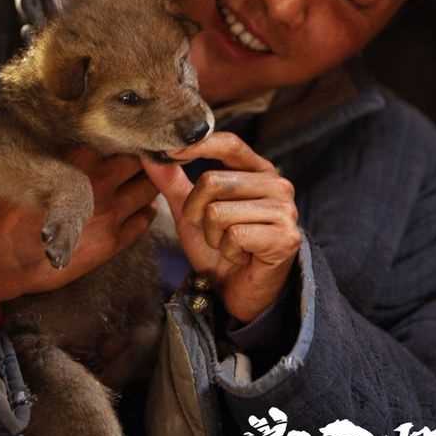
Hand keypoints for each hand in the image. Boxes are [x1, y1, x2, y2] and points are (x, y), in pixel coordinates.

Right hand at [0, 146, 158, 300]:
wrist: (0, 259)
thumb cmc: (5, 212)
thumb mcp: (29, 172)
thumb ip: (59, 158)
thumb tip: (76, 148)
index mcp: (78, 163)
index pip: (114, 143)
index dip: (123, 140)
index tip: (129, 138)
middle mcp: (100, 185)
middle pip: (136, 164)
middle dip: (142, 160)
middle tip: (145, 159)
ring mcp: (110, 215)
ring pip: (146, 192)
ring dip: (149, 185)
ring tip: (148, 181)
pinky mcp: (111, 243)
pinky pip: (142, 223)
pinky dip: (146, 213)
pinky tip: (145, 209)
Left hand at [142, 132, 299, 322]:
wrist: (238, 292)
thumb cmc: (219, 249)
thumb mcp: (190, 211)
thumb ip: (172, 181)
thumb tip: (150, 155)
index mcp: (258, 171)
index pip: (229, 143)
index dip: (198, 144)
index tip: (170, 152)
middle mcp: (277, 184)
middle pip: (213, 181)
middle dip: (196, 212)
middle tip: (211, 231)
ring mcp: (284, 210)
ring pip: (219, 211)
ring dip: (212, 236)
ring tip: (228, 245)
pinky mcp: (285, 237)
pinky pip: (234, 235)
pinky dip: (227, 251)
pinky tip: (241, 256)